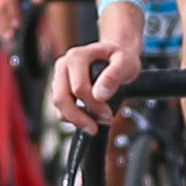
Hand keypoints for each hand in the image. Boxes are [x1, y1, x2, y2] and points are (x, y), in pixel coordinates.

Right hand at [51, 8, 140, 127]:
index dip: (94, 105)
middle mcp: (63, 65)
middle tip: (95, 128)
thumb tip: (99, 95)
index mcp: (77, 56)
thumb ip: (114, 76)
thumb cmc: (120, 58)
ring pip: (59, 106)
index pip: (79, 88)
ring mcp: (60, 77)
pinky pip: (61, 109)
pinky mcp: (60, 89)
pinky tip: (89, 118)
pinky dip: (74, 118)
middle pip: (61, 98)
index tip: (108, 114)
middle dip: (79, 118)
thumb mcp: (126, 63)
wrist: (116, 57)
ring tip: (96, 123)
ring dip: (76, 119)